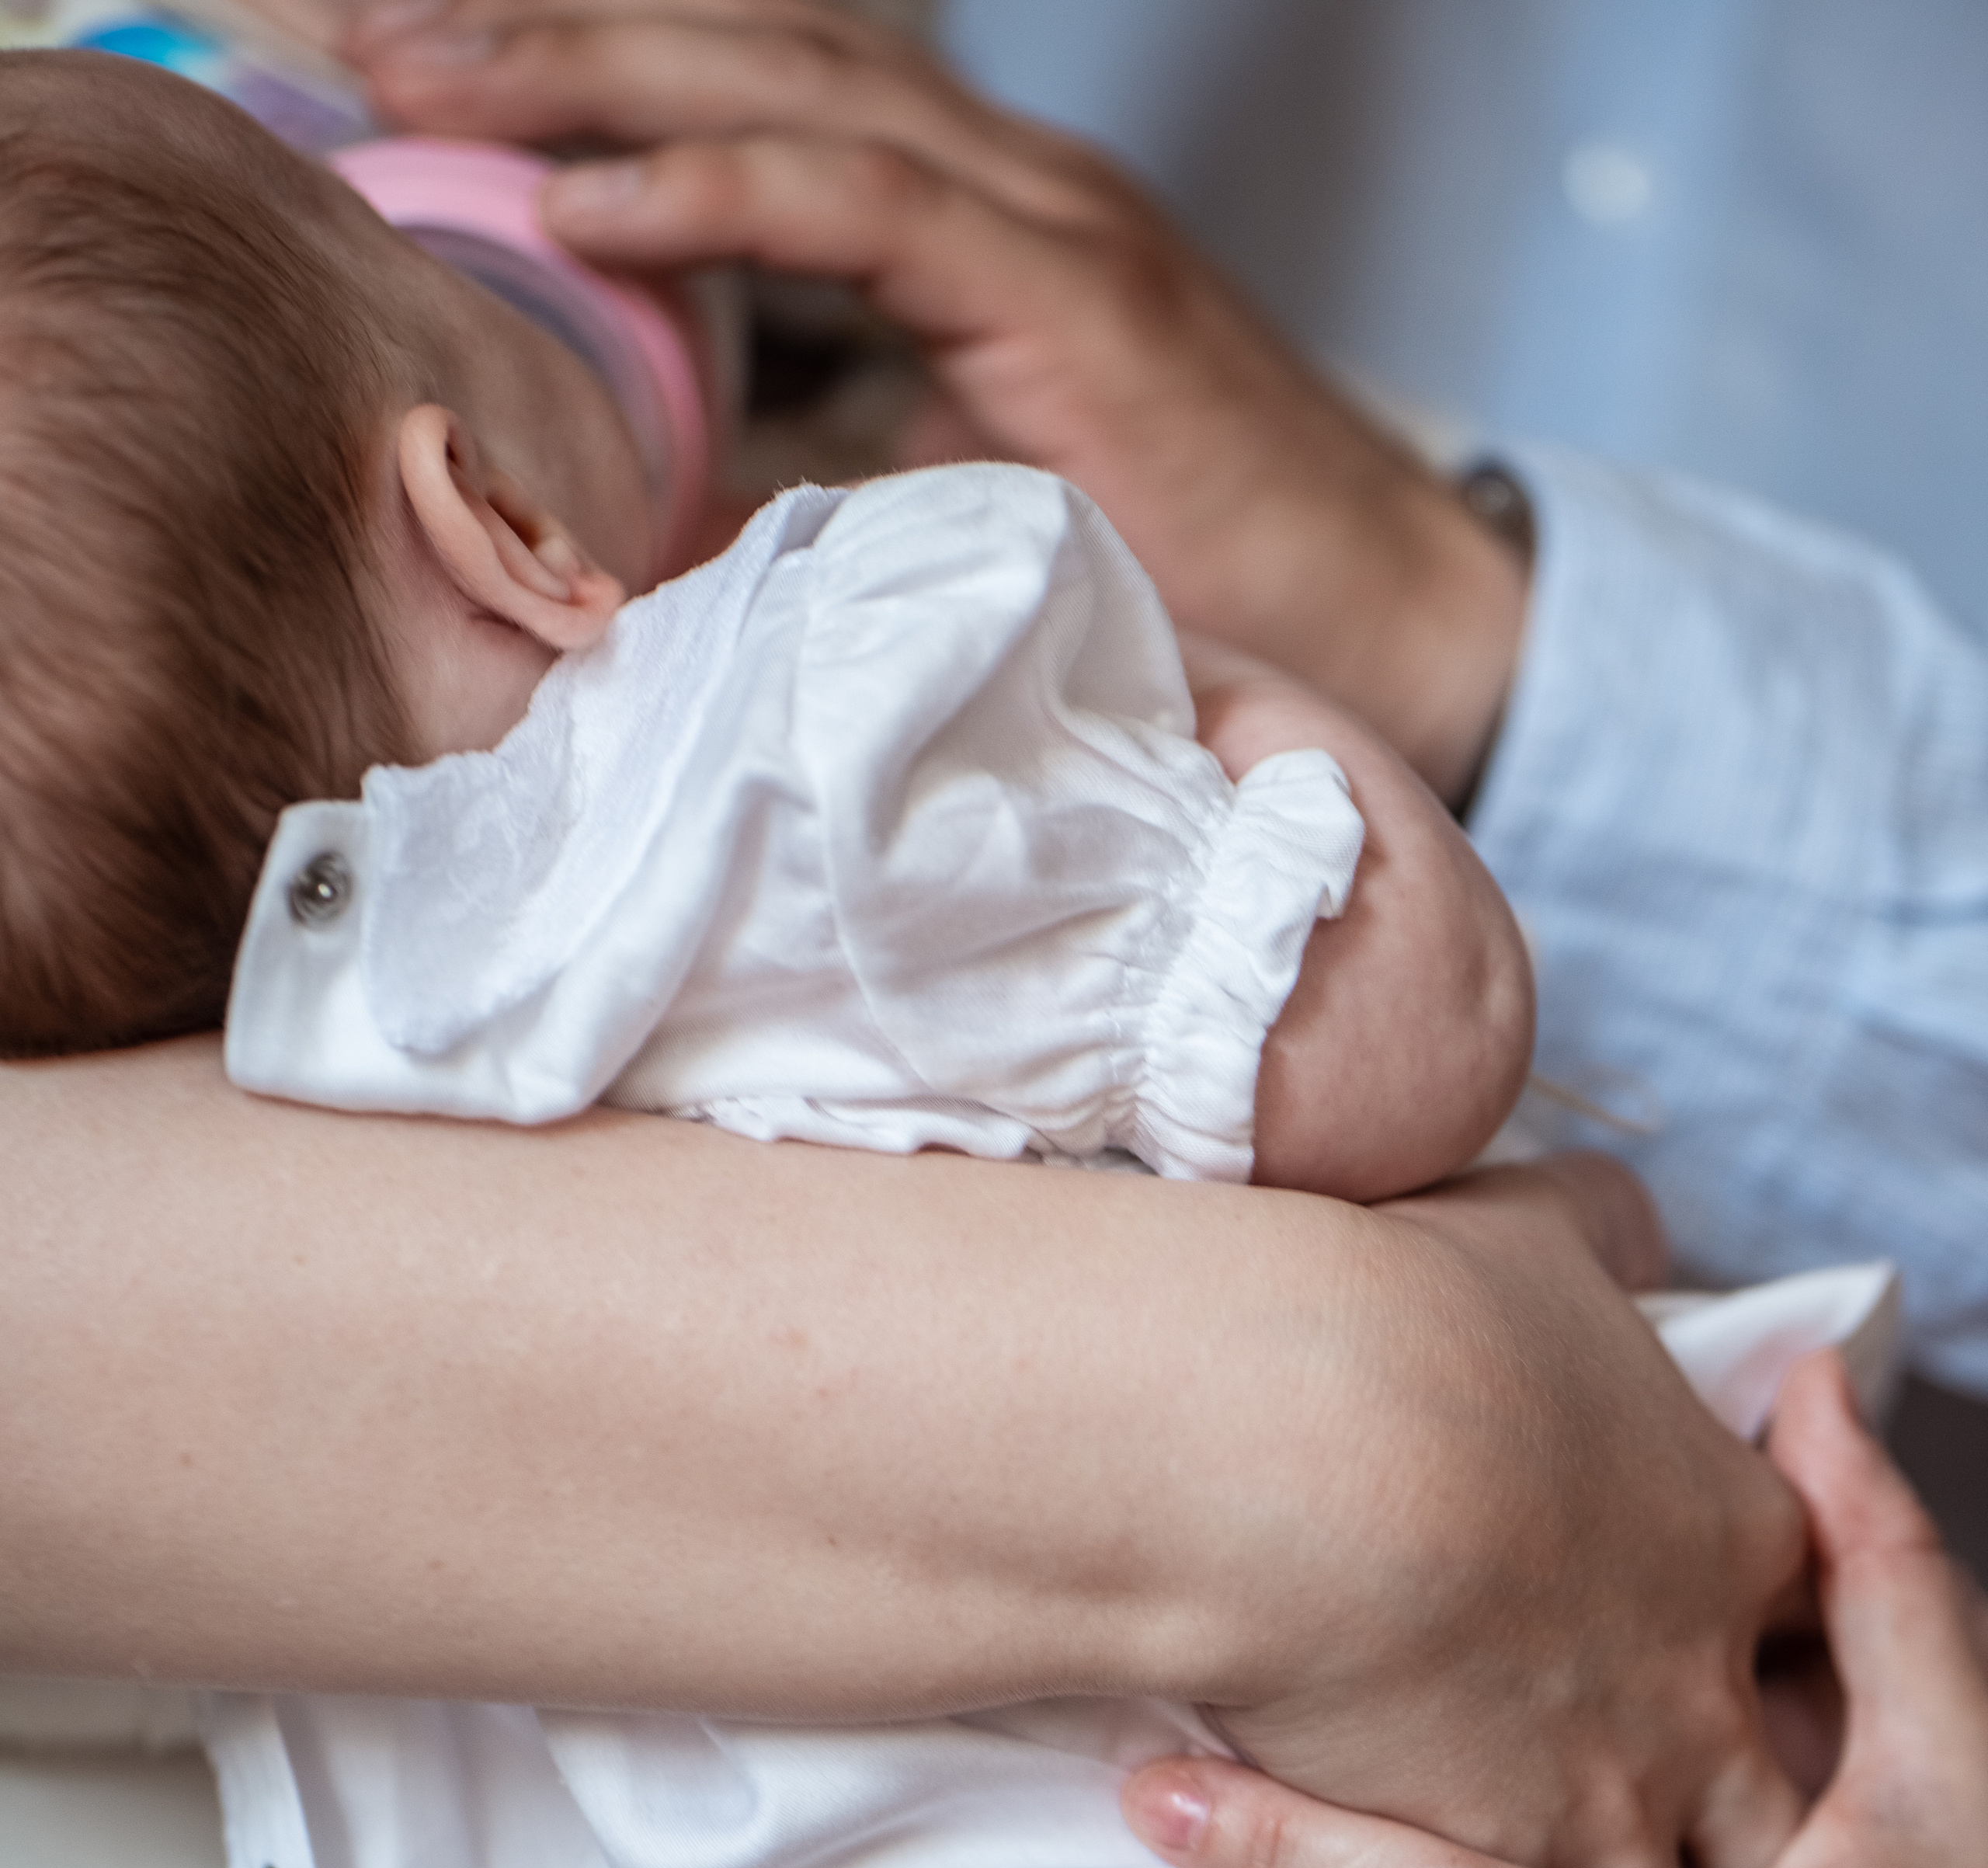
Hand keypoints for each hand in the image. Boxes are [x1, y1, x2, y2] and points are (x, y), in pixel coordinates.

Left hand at [348, 0, 1524, 797]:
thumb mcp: (961, 521)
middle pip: (740, 53)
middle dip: (544, 30)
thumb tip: (671, 528)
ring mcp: (1041, 222)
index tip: (417, 88)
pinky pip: (868, 205)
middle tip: (361, 26)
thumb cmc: (1190, 581)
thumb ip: (820, 491)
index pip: (748, 105)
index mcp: (964, 227)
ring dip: (591, 70)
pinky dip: (721, 184)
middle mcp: (995, 187)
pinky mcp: (1074, 292)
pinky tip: (590, 192)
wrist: (1388, 626)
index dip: (583, 79)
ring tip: (422, 69)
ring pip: (785, 87)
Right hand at [1210, 1161, 1806, 1867]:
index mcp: (1727, 1538)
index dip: (1768, 1647)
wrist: (1309, 1455)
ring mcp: (1603, 1810)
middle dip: (1731, 1856)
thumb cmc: (1419, 1324)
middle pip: (1759, 1815)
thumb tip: (1604, 1212)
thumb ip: (1593, 1232)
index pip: (1810, 1616)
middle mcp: (1695, 1698)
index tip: (1701, 1666)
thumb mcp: (1529, 1231)